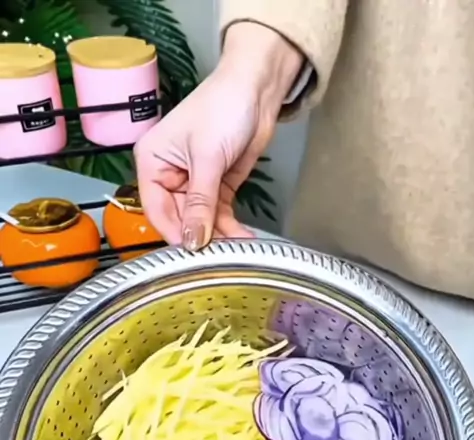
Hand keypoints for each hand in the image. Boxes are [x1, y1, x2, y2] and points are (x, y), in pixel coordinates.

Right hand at [135, 22, 301, 248]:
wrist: (257, 88)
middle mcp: (169, 175)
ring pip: (200, 220)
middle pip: (179, 219)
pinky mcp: (217, 185)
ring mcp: (193, 182)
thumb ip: (199, 203)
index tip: (191, 253)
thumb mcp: (207, 158)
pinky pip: (219, 215)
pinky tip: (243, 238)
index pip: (156, 210)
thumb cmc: (222, 107)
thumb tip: (192, 240)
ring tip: (236, 248)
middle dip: (200, 237)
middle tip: (219, 254)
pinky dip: (230, 227)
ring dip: (219, 236)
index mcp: (152, 163)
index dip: (174, 233)